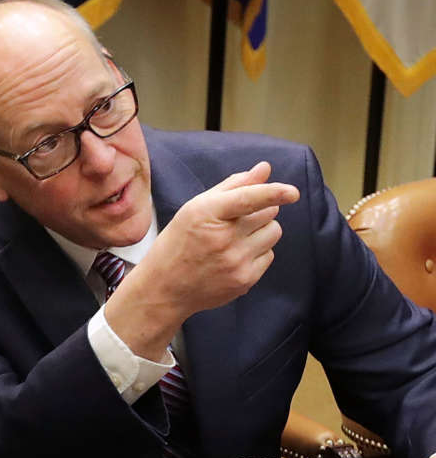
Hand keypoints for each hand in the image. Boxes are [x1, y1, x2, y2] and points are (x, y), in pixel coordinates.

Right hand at [107, 162, 299, 359]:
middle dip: (259, 211)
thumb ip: (232, 186)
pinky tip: (235, 257)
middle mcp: (222, 238)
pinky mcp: (244, 280)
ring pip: (273, 232)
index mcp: (206, 214)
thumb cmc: (178, 243)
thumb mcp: (195, 209)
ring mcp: (235, 261)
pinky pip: (269, 255)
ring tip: (237, 239)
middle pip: (268, 213)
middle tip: (237, 221)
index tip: (292, 192)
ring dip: (262, 231)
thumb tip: (265, 169)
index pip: (248, 199)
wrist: (164, 289)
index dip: (273, 193)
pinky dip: (258, 252)